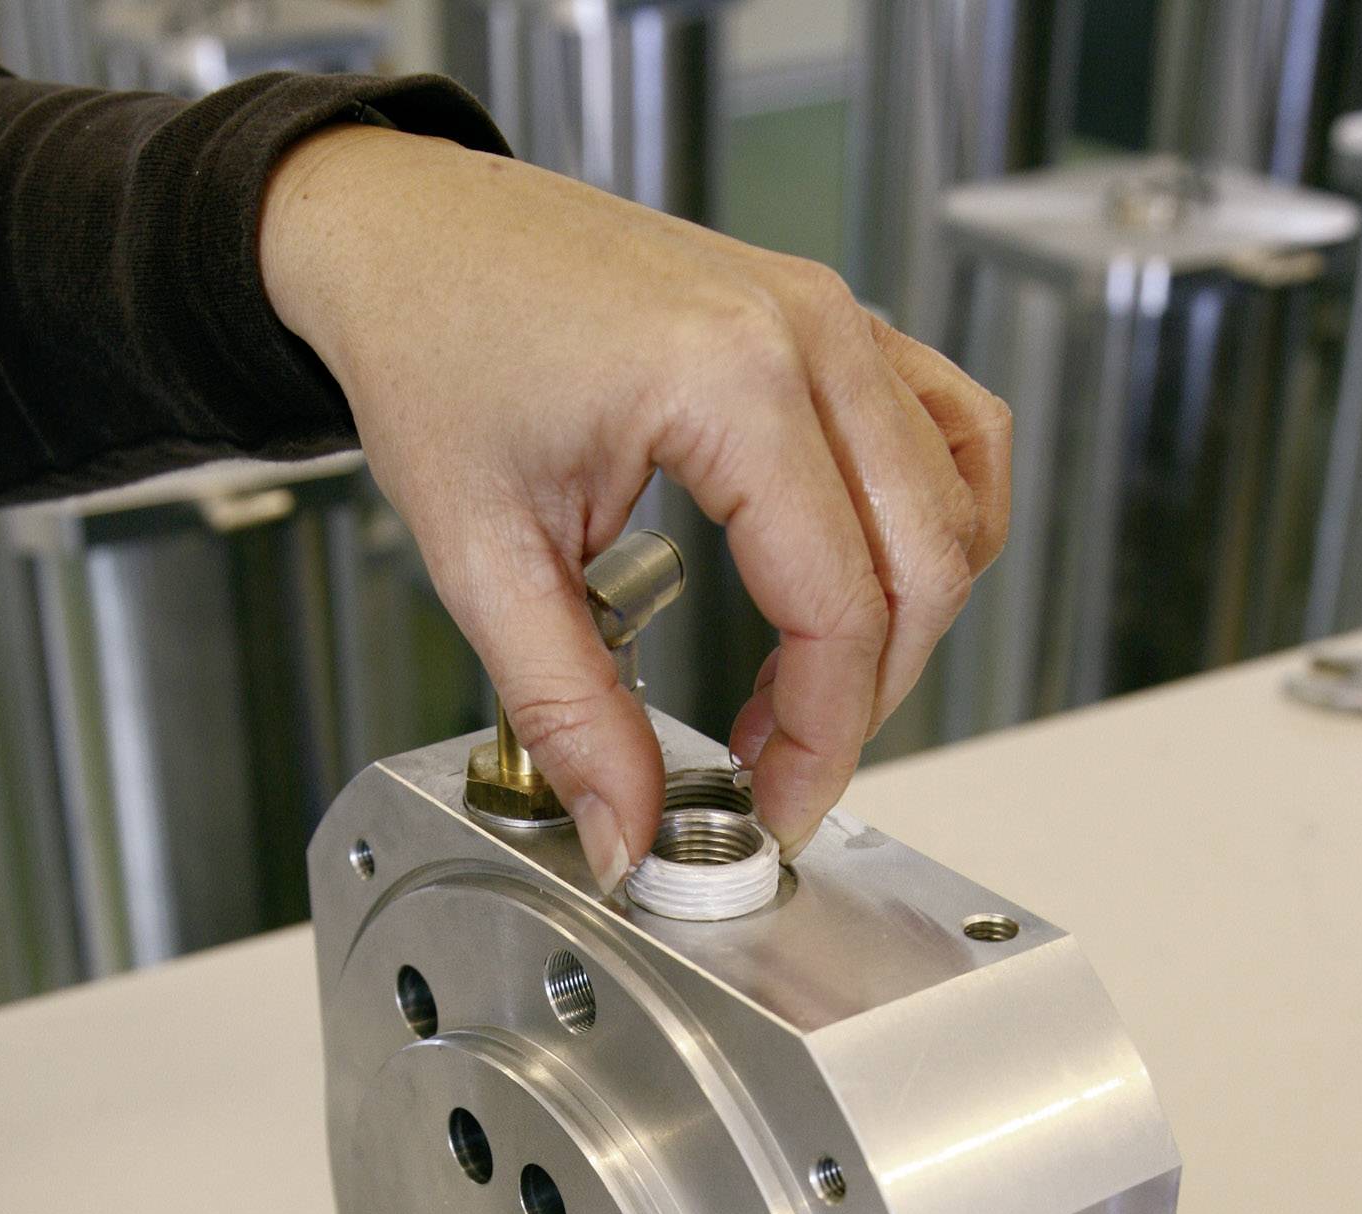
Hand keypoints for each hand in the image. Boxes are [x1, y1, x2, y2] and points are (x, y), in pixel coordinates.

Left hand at [258, 127, 1010, 888]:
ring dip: (911, 616)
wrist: (403, 235)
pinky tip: (864, 581)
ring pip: (958, 498)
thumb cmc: (432, 344)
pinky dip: (934, 520)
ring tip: (811, 686)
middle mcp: (805, 332)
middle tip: (784, 770)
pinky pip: (949, 427)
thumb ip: (571, 713)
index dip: (823, 740)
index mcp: (728, 380)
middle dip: (867, 698)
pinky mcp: (826, 318)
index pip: (839, 607)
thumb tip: (628, 830)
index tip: (775, 809)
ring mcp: (828, 314)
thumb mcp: (485, 562)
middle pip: (925, 563)